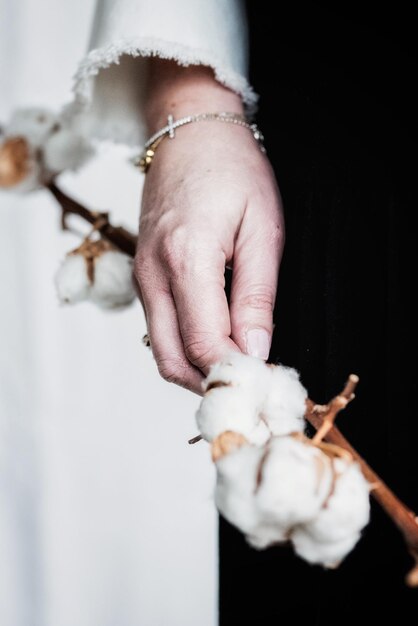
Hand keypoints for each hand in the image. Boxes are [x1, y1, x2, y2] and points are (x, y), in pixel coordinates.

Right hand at [135, 61, 283, 393]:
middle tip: (253, 386)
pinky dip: (186, 349)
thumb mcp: (262, 229)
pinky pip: (159, 330)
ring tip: (239, 367)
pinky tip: (217, 342)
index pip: (205, 345)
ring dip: (198, 371)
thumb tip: (254, 351)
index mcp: (187, 260)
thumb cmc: (232, 169)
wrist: (189, 131)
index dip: (237, 373)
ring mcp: (142, 277)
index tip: (268, 379)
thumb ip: (256, 296)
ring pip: (162, 351)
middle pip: (173, 362)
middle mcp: (154, 276)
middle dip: (213, 385)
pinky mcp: (142, 276)